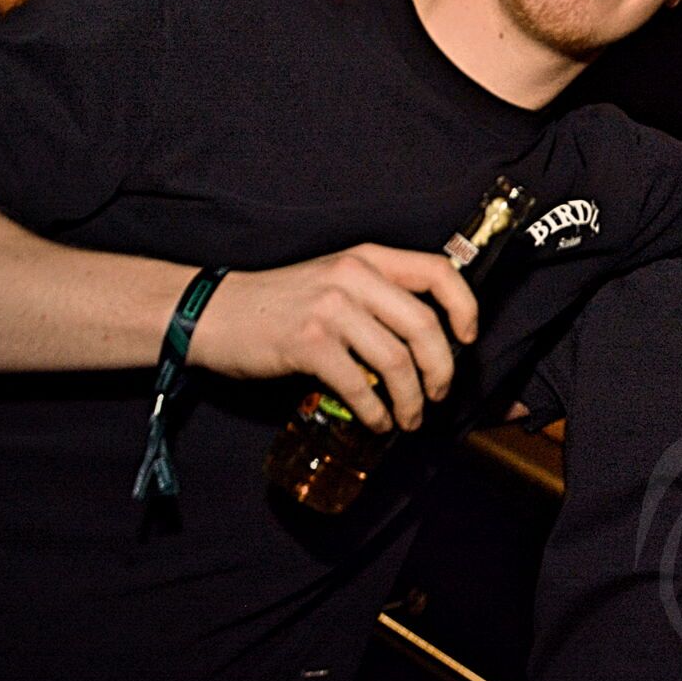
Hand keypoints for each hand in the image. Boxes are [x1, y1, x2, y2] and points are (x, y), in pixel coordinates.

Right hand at [186, 245, 478, 431]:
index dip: (465, 308)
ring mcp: (331, 309)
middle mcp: (353, 276)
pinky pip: (360, 385)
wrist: (214, 312)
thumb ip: (377, 297)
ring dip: (411, 400)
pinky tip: (376, 422)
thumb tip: (426, 342)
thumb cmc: (280, 303)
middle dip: (441, 370)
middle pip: (425, 327)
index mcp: (368, 258)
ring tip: (409, 418)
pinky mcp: (309, 343)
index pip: (439, 272)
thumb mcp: (334, 280)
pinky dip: (375, 412)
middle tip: (439, 394)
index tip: (467, 339)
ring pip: (397, 361)